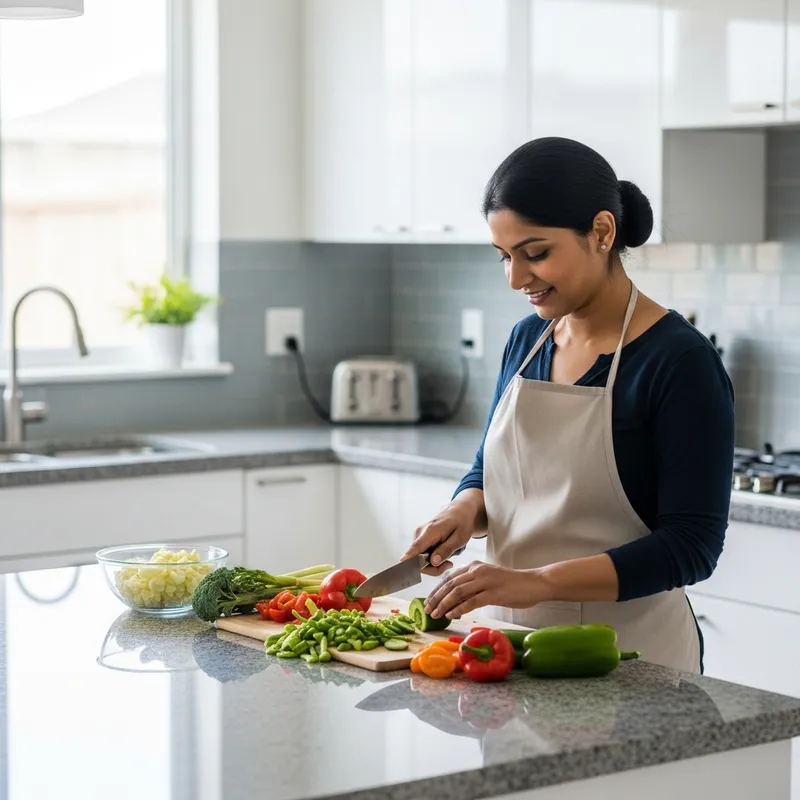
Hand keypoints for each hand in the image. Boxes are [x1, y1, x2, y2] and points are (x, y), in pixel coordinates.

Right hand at [402, 492, 482, 575]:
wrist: (459, 511)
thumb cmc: (461, 523)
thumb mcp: (460, 538)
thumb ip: (446, 550)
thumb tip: (432, 562)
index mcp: (430, 531)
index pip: (416, 547)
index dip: (408, 558)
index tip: (401, 566)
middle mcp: (420, 533)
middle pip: (418, 560)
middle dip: (434, 568)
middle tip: (449, 564)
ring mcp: (418, 535)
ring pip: (420, 560)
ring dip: (436, 563)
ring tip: (450, 554)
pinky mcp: (419, 538)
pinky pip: (422, 555)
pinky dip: (434, 557)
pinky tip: (444, 550)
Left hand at [424, 561, 551, 619]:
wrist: (535, 583)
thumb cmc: (513, 584)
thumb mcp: (489, 580)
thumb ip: (474, 585)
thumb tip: (456, 599)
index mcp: (476, 566)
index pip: (450, 577)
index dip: (437, 590)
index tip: (429, 601)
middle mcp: (478, 570)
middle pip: (450, 584)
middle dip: (436, 598)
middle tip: (427, 609)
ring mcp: (486, 581)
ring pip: (458, 592)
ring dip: (444, 604)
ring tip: (436, 614)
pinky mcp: (494, 593)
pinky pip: (472, 601)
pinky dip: (459, 608)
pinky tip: (451, 615)